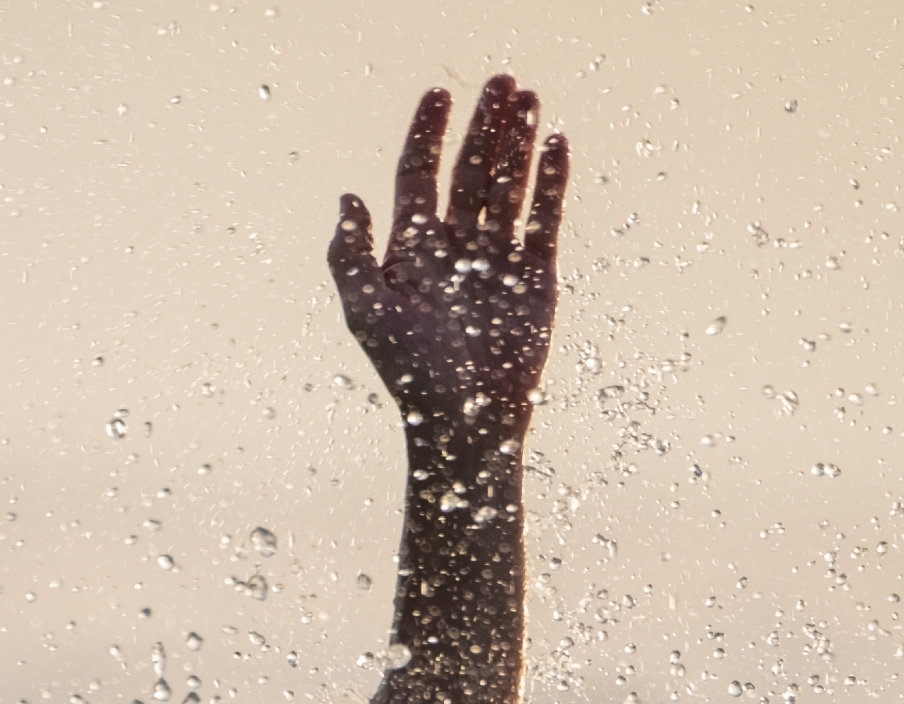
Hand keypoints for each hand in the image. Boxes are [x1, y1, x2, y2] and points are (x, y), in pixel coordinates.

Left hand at [329, 76, 567, 442]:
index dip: (426, 135)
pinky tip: (555, 145)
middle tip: (500, 82)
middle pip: (468, 173)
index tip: (439, 94)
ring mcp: (496, 260)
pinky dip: (550, 183)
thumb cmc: (411, 374)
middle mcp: (454, 250)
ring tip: (528, 99)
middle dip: (483, 127)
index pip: (418, 177)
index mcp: (411, 253)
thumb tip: (347, 198)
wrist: (467, 420)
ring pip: (507, 187)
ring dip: (517, 144)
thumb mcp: (368, 314)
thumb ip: (350, 256)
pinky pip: (543, 219)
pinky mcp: (534, 277)